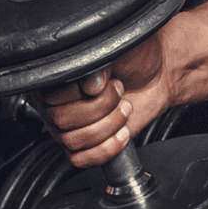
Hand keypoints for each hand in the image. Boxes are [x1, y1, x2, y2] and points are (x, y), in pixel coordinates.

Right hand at [35, 32, 169, 169]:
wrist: (159, 74)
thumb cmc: (135, 58)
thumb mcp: (116, 49)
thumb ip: (98, 64)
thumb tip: (89, 86)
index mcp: (53, 78)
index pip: (48, 97)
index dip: (79, 92)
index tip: (104, 82)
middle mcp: (53, 104)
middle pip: (60, 121)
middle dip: (100, 107)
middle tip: (118, 91)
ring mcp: (66, 126)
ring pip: (72, 141)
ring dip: (108, 124)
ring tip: (124, 107)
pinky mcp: (83, 145)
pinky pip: (80, 159)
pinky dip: (106, 148)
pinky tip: (122, 132)